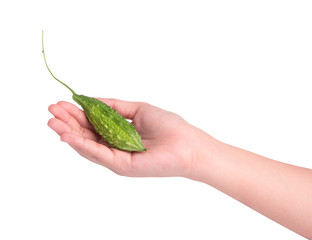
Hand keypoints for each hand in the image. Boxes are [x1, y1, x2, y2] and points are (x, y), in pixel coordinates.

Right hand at [48, 98, 207, 176]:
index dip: (76, 114)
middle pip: (86, 135)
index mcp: (119, 135)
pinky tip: (68, 135)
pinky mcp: (121, 166)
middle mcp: (115, 148)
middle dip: (68, 122)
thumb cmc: (168, 126)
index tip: (61, 103)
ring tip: (53, 121)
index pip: (92, 124)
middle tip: (51, 110)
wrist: (188, 144)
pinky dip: (82, 144)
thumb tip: (92, 100)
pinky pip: (98, 154)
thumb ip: (115, 107)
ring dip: (69, 133)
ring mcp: (117, 158)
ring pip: (88, 146)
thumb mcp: (137, 110)